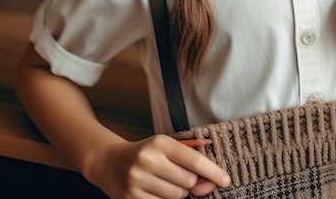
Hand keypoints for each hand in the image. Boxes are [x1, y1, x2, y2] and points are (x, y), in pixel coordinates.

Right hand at [87, 133, 230, 198]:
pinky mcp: (131, 198)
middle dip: (190, 182)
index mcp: (160, 143)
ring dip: (177, 192)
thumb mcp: (166, 145)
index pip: (194, 161)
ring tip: (164, 181)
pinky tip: (153, 189)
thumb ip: (189, 152)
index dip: (213, 172)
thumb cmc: (145, 152)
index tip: (226, 180)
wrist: (109, 162)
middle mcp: (148, 160)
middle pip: (188, 182)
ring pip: (176, 196)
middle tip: (178, 175)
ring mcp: (138, 181)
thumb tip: (212, 163)